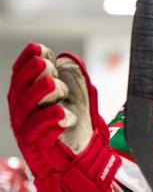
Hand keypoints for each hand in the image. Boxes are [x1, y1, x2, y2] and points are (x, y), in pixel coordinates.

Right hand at [8, 42, 120, 191]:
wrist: (81, 154)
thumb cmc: (75, 120)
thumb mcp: (77, 92)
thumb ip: (72, 74)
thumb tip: (66, 56)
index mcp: (27, 96)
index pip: (20, 76)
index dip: (26, 61)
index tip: (38, 48)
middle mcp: (23, 112)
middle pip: (21, 91)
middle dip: (32, 74)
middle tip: (46, 64)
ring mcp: (27, 130)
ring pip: (27, 109)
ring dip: (40, 94)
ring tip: (53, 83)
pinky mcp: (37, 146)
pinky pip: (39, 132)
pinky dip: (51, 120)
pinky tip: (63, 112)